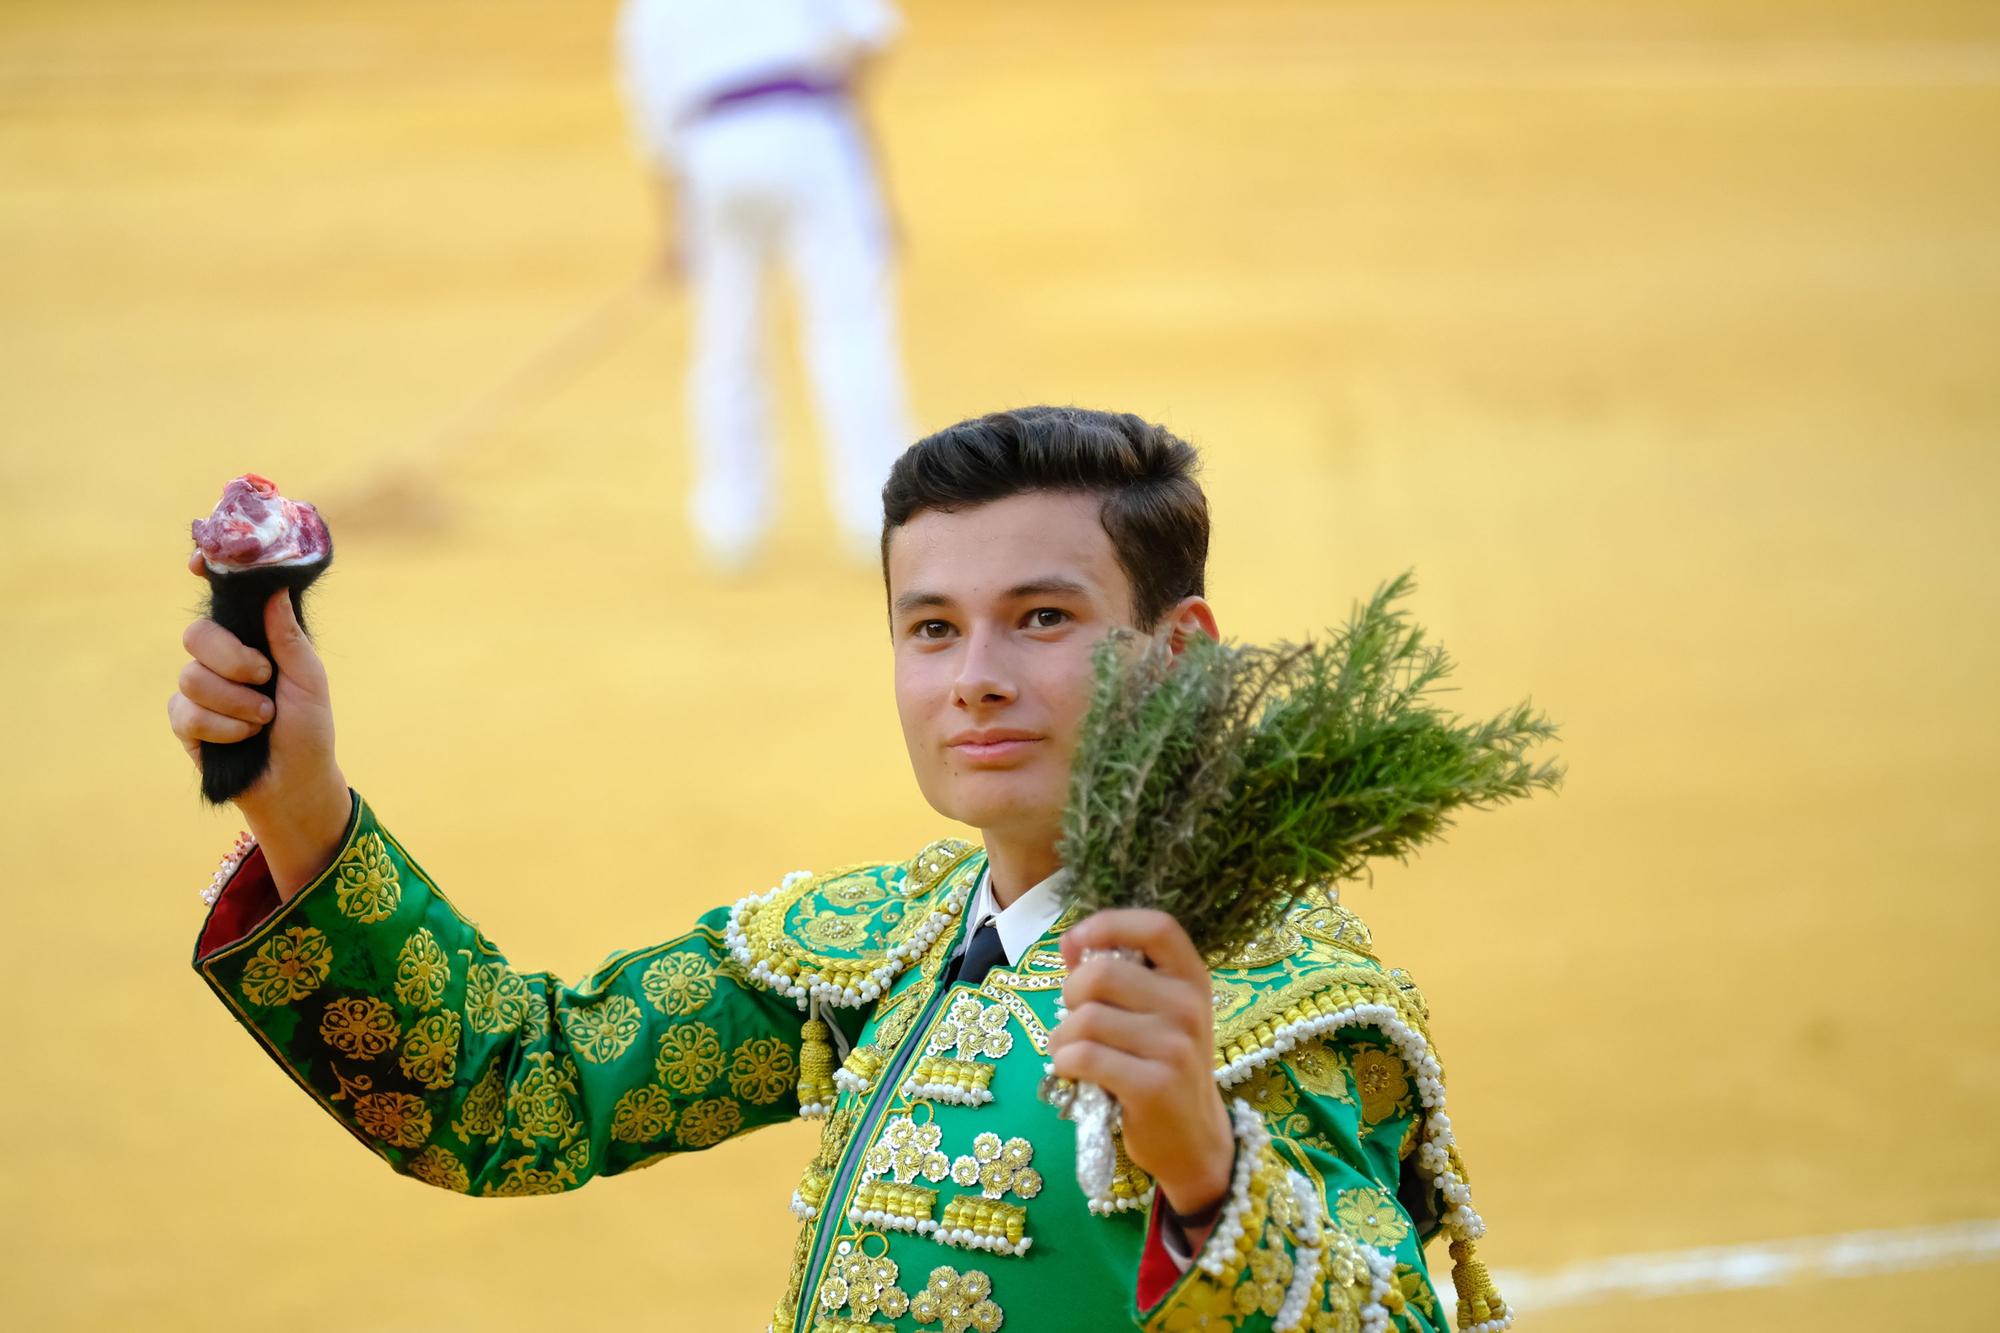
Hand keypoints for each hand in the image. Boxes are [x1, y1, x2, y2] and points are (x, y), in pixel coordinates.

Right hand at [170, 551, 348, 896]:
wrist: (296, 783)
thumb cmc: (309, 729)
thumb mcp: (309, 679)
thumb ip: (288, 637)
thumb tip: (274, 590)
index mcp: (254, 640)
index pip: (222, 601)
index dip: (207, 577)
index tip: (199, 562)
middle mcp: (222, 658)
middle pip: (197, 634)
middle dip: (232, 658)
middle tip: (263, 677)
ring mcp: (199, 688)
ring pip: (192, 676)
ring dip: (236, 703)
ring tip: (263, 719)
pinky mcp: (185, 721)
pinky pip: (187, 712)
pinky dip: (223, 727)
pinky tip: (244, 737)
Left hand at [1051, 909, 1234, 1219]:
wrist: (1194, 1139)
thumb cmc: (1161, 1066)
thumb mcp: (1154, 1014)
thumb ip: (1115, 976)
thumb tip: (1068, 942)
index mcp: (1191, 979)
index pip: (1157, 927)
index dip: (1110, 924)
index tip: (1076, 940)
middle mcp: (1189, 1006)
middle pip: (1101, 973)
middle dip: (1070, 994)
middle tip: (1075, 1018)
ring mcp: (1175, 1047)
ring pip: (1085, 1019)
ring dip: (1061, 1037)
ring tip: (1072, 1052)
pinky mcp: (1154, 1085)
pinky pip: (1083, 1056)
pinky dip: (1064, 1064)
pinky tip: (1074, 1074)